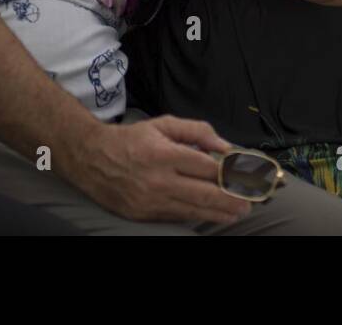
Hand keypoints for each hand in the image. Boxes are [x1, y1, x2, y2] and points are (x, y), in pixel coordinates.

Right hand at [67, 115, 252, 224]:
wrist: (90, 158)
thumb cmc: (131, 138)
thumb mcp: (164, 124)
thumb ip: (197, 131)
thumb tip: (225, 146)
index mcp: (165, 154)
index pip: (207, 167)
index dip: (231, 173)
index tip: (249, 176)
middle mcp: (158, 180)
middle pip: (204, 193)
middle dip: (231, 199)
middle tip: (251, 201)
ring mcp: (150, 201)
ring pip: (192, 209)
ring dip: (219, 213)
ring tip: (239, 213)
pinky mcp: (142, 214)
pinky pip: (175, 216)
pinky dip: (196, 217)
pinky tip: (212, 217)